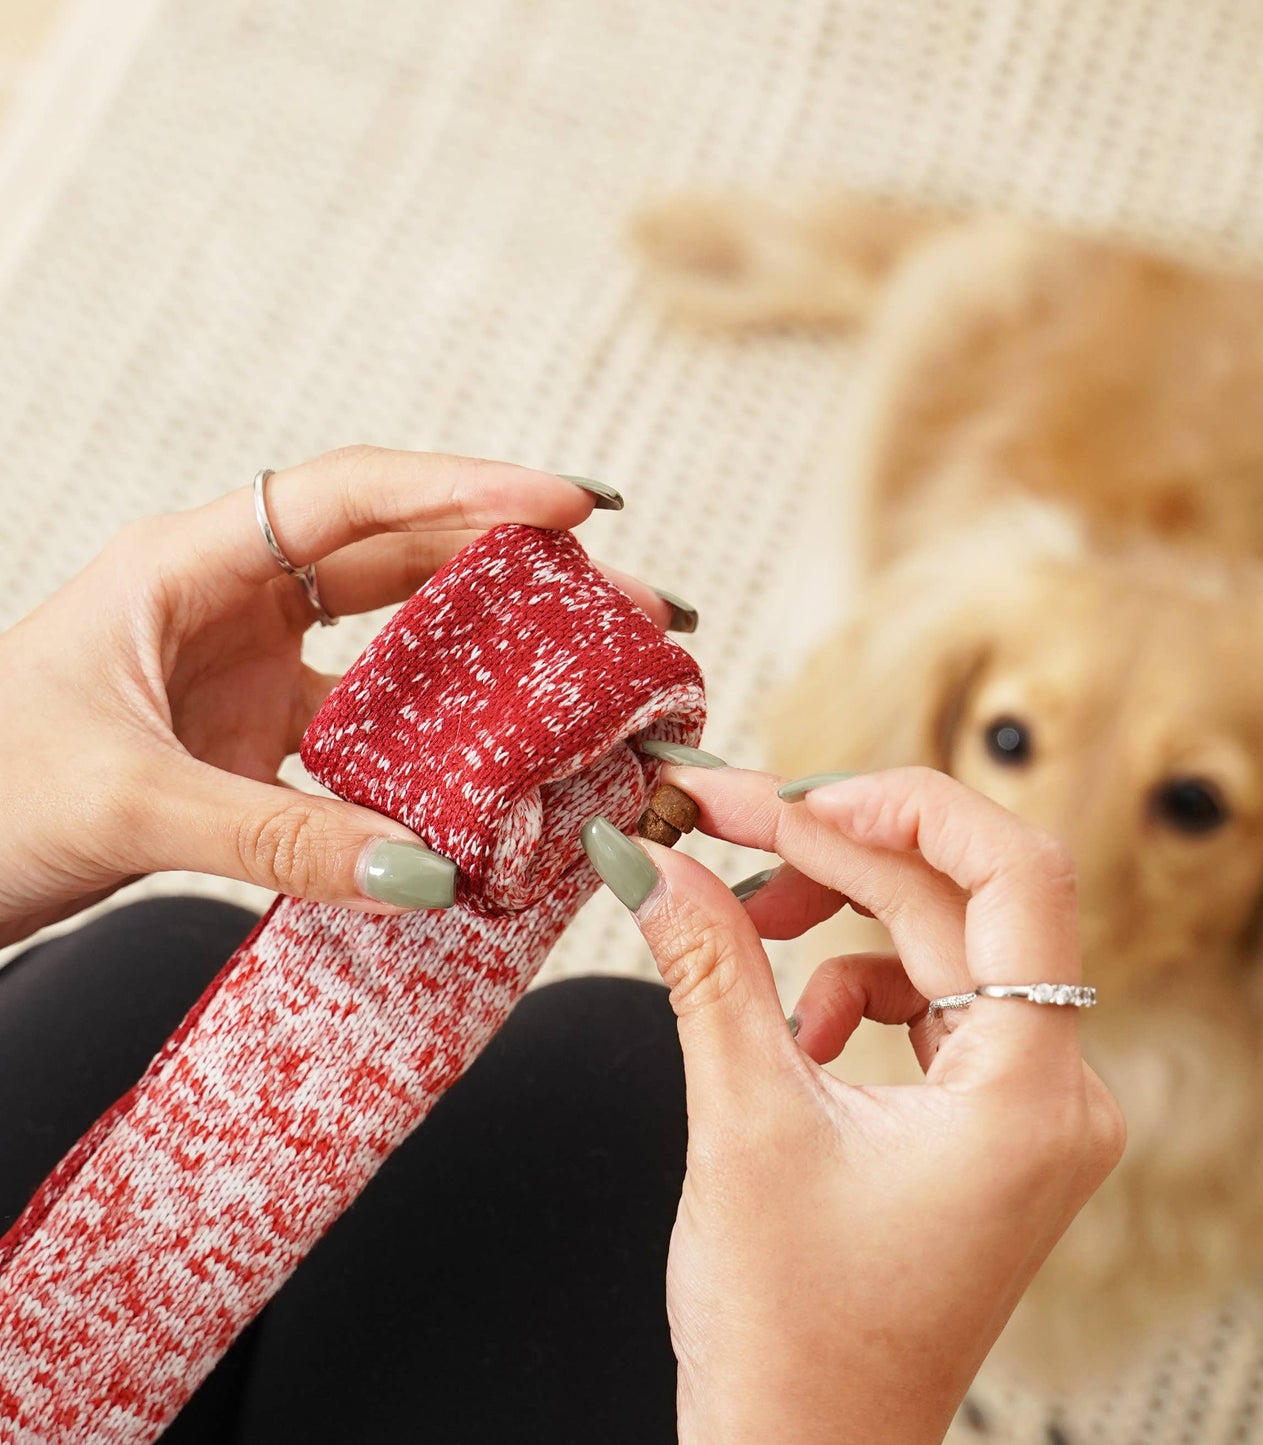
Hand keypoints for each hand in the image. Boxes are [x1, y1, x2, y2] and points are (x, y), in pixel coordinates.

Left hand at [0, 446, 680, 946]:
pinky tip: (493, 771)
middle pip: (402, 557)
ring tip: (588, 672)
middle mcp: (230, 599)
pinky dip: (432, 746)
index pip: (352, 497)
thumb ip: (282, 836)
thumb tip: (434, 872)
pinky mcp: (254, 736)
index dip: (468, 490)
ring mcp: (247, 669)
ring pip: (395, 640)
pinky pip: (369, 727)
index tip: (572, 508)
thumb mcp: (129, 804)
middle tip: (623, 599)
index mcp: (188, 564)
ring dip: (489, 654)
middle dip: (517, 568)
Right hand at [582, 765, 1123, 1444]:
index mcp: (1029, 1094)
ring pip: (941, 943)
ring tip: (747, 929)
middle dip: (835, 850)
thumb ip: (709, 966)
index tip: (790, 792)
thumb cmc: (792, 1335)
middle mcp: (1056, 1091)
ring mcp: (1027, 1106)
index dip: (904, 805)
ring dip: (840, 916)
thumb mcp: (742, 1124)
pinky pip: (930, 999)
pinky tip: (796, 1029)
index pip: (1017, 874)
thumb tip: (658, 854)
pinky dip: (853, 983)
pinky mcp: (988, 1118)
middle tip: (720, 817)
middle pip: (959, 901)